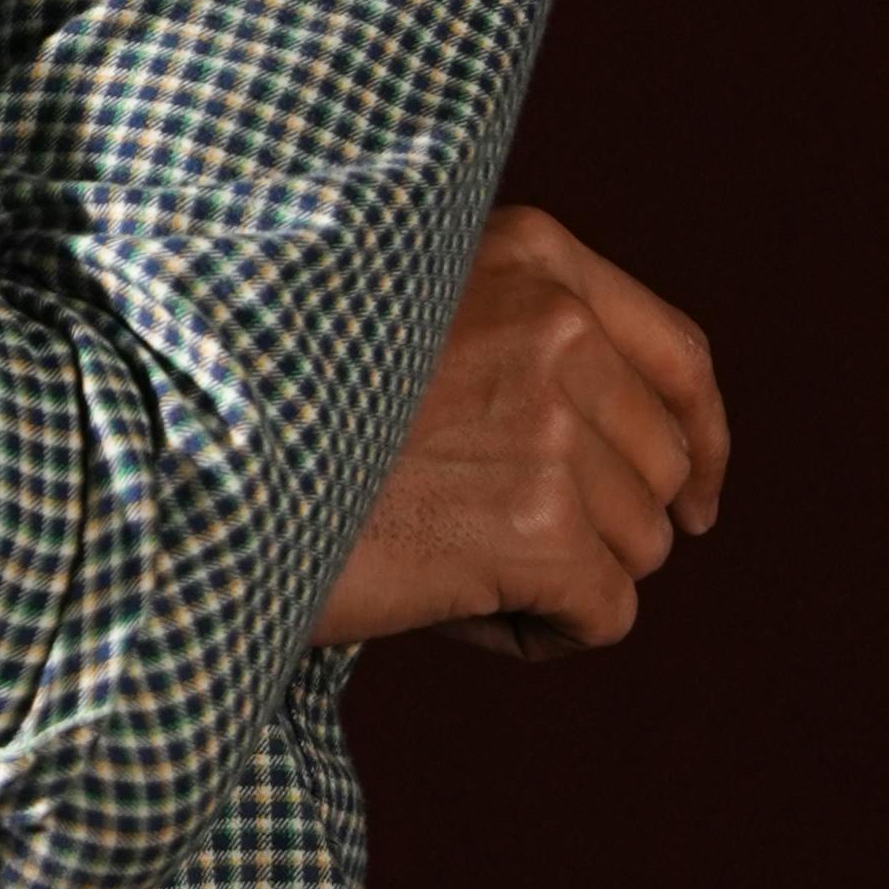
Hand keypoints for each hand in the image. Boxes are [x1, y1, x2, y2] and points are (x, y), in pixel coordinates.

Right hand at [313, 205, 725, 656]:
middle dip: (601, 524)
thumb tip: (658, 459)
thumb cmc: (284, 409)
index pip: (680, 358)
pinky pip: (605, 616)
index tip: (696, 501)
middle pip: (664, 467)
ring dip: (557, 580)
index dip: (700, 440)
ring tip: (444, 560)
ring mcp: (557, 423)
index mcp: (533, 254)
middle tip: (490, 542)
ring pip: (639, 548)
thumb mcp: (412, 319)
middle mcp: (559, 324)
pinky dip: (542, 634)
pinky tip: (453, 608)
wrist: (188, 473)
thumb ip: (522, 340)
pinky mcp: (545, 524)